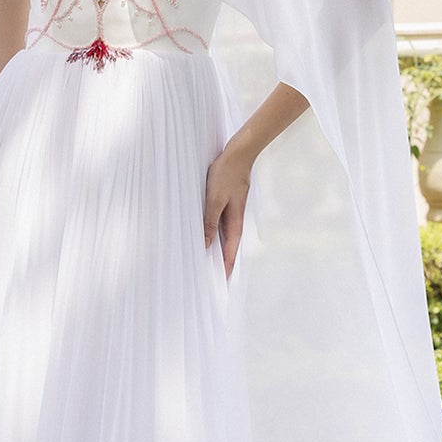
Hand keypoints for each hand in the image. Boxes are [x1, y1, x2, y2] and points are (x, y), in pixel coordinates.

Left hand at [203, 143, 251, 280]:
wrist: (238, 155)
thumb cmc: (226, 175)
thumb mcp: (215, 200)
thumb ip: (209, 222)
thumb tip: (205, 245)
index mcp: (234, 224)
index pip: (229, 254)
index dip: (225, 270)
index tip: (219, 286)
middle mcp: (234, 222)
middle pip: (227, 249)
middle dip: (219, 265)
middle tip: (209, 281)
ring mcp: (231, 214)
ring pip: (222, 238)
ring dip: (215, 251)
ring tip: (204, 265)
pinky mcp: (226, 206)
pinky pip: (219, 226)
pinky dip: (212, 235)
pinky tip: (204, 238)